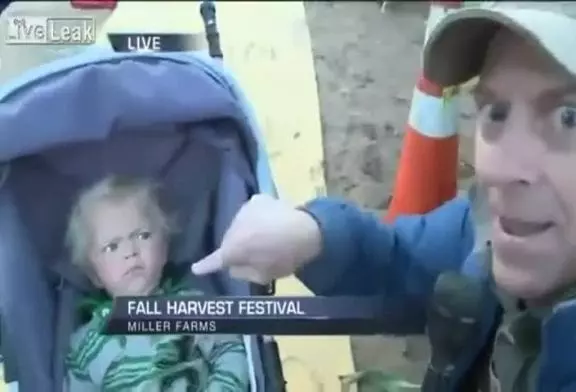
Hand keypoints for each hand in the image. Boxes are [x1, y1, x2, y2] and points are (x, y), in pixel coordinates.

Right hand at [191, 194, 321, 283]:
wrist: (306, 231)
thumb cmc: (285, 258)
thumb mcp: (263, 276)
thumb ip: (242, 272)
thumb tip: (232, 265)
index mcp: (233, 250)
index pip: (215, 260)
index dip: (205, 266)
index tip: (195, 269)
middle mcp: (232, 227)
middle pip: (230, 240)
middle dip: (237, 246)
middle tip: (255, 253)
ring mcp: (244, 210)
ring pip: (240, 224)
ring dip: (248, 230)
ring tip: (268, 236)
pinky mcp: (257, 199)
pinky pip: (252, 212)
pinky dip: (258, 217)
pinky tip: (271, 222)